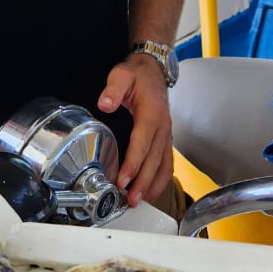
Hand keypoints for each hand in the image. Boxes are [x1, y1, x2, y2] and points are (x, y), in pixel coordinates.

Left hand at [98, 55, 172, 207]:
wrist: (154, 70)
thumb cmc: (137, 75)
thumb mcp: (122, 75)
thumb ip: (113, 89)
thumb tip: (104, 104)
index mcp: (152, 113)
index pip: (143, 143)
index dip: (133, 164)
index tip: (123, 180)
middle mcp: (163, 127)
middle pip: (155, 160)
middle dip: (143, 182)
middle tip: (130, 200)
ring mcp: (167, 135)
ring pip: (164, 165)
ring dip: (152, 185)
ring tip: (139, 201)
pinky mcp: (166, 140)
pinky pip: (167, 163)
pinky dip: (160, 180)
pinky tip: (149, 191)